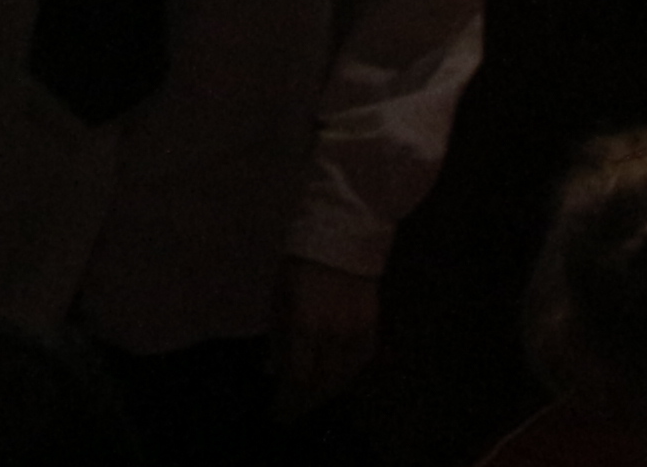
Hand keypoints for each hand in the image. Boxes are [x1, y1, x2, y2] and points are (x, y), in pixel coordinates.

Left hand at [273, 258, 381, 413]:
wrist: (343, 231)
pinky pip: (361, 363)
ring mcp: (357, 331)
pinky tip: (335, 378)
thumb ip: (278, 336)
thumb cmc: (301, 261)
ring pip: (344, 378)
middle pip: (322, 384)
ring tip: (311, 397)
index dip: (286, 402)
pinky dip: (346, 375)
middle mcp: (333, 334)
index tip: (276, 413)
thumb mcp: (279, 296)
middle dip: (305, 401)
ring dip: (326, 392)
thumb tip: (272, 370)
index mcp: (305, 325)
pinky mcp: (373, 325)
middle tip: (292, 410)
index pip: (297, 379)